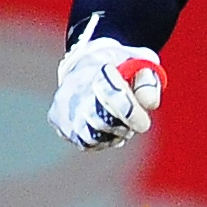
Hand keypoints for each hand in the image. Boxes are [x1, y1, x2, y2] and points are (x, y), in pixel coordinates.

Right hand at [49, 35, 164, 148]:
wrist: (85, 64)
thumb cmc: (118, 67)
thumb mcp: (137, 64)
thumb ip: (148, 81)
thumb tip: (149, 103)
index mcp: (97, 65)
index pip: (111, 94)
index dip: (130, 113)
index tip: (144, 124)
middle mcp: (74, 85)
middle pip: (99, 120)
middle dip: (122, 126)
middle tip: (135, 123)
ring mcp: (62, 104)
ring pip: (90, 136)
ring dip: (112, 135)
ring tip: (120, 123)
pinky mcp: (57, 120)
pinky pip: (82, 142)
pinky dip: (100, 140)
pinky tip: (106, 128)